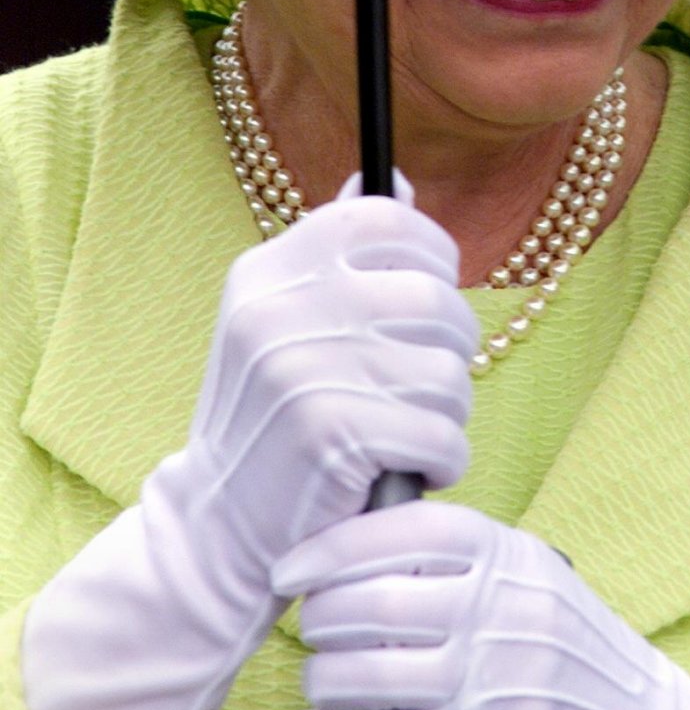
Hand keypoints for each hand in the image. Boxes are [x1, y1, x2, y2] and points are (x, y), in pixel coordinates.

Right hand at [157, 173, 474, 615]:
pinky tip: (407, 470)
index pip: (387, 218)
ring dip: (446, 413)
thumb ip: (341, 253)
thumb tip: (398, 182)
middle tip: (420, 386)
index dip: (431, 254)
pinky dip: (442, 462)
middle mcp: (280, 309)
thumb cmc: (275, 417)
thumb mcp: (287, 320)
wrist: (219, 528)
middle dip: (450, 349)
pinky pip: (442, 435)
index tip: (429, 295)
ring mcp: (302, 370)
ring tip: (405, 431)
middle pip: (434, 299)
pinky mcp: (331, 435)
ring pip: (448, 371)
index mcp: (270, 270)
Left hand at [275, 502, 689, 709]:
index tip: (290, 569)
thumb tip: (364, 553)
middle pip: (377, 600)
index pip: (406, 532)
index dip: (335, 547)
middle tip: (305, 631)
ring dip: (325, 680)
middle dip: (322, 618)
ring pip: (374, 670)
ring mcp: (503, 671)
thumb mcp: (534, 588)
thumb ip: (467, 567)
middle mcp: (507, 604)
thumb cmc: (575, 662)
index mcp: (512, 554)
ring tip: (316, 684)